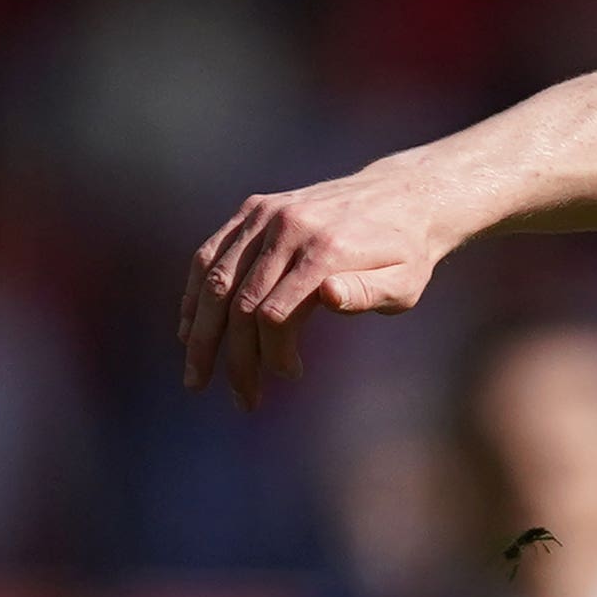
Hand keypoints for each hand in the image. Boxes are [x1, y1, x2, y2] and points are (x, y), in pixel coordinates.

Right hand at [178, 168, 451, 408]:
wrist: (400, 197)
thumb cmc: (406, 254)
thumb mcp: (405, 282)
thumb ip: (369, 293)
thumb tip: (328, 296)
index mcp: (325, 249)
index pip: (275, 313)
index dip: (272, 354)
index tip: (291, 375)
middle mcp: (288, 226)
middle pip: (240, 302)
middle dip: (234, 358)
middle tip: (239, 399)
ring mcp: (266, 215)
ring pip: (215, 279)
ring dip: (201, 333)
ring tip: (197, 376)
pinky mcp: (254, 209)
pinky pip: (211, 254)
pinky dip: (195, 294)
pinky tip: (190, 329)